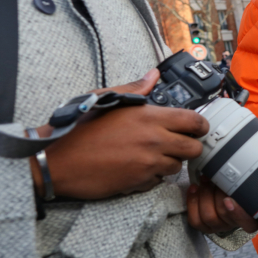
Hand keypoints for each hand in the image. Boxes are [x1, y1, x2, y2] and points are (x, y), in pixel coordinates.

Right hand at [31, 69, 209, 199]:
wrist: (57, 161)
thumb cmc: (79, 129)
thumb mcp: (105, 99)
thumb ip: (135, 88)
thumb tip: (153, 75)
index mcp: (148, 116)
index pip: (194, 121)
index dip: (200, 125)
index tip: (198, 128)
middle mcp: (154, 140)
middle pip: (194, 148)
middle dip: (189, 146)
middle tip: (176, 144)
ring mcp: (149, 163)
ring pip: (178, 166)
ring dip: (169, 162)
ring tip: (149, 156)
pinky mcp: (140, 181)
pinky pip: (158, 181)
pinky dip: (152, 177)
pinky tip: (136, 168)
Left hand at [185, 134, 257, 233]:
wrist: (229, 188)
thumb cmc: (246, 180)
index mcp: (252, 214)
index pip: (249, 224)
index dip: (238, 215)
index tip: (229, 200)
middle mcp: (235, 222)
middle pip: (223, 217)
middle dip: (215, 196)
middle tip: (213, 178)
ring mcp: (219, 224)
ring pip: (208, 217)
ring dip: (204, 196)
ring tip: (205, 178)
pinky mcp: (204, 223)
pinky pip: (195, 220)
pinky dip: (193, 203)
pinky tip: (194, 188)